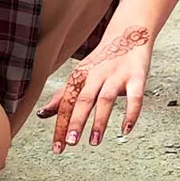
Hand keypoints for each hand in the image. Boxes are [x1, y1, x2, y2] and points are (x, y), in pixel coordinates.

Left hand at [40, 24, 154, 150]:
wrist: (129, 32)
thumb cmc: (103, 60)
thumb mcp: (80, 76)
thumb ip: (63, 96)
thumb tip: (42, 114)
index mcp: (80, 76)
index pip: (67, 103)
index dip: (61, 125)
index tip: (58, 148)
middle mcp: (96, 75)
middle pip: (83, 99)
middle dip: (76, 121)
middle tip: (71, 142)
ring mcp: (117, 76)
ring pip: (105, 99)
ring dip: (99, 121)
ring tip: (94, 141)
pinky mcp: (137, 77)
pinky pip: (135, 96)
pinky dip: (131, 113)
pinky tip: (126, 129)